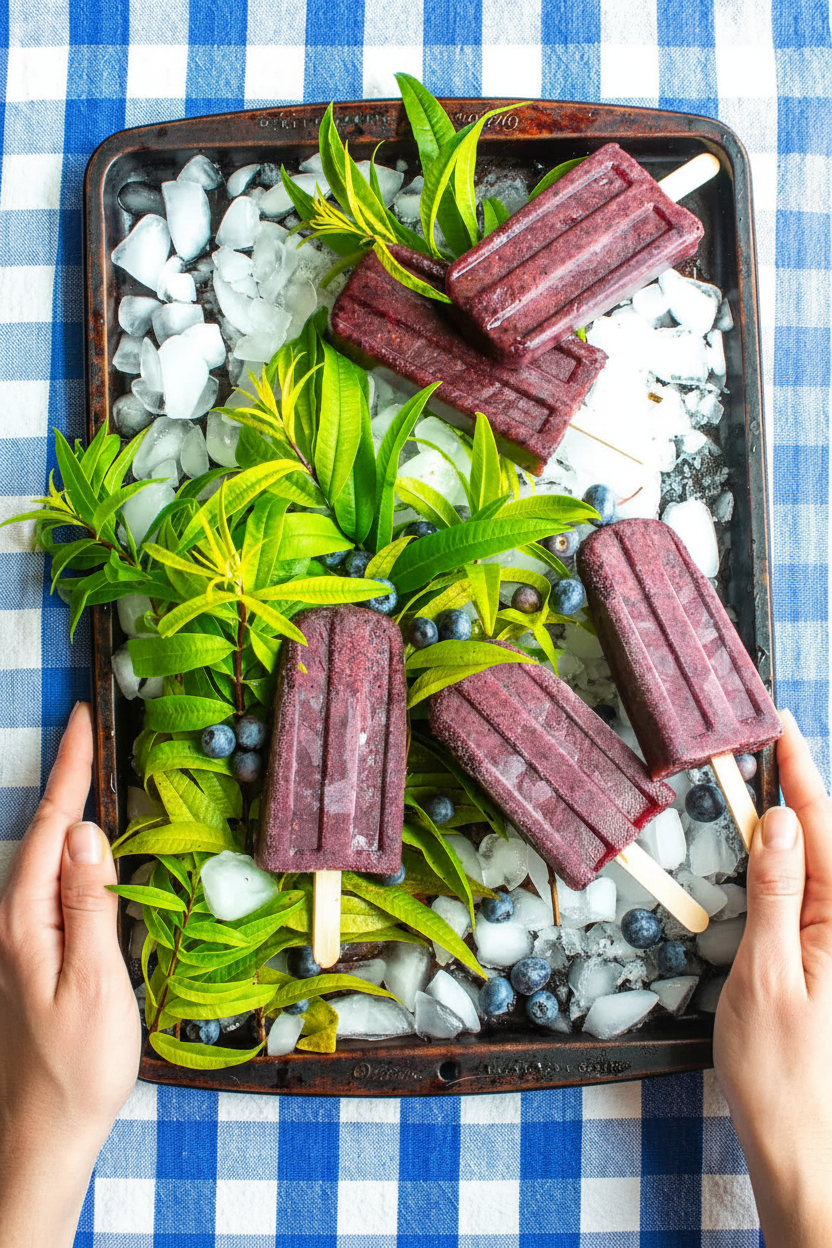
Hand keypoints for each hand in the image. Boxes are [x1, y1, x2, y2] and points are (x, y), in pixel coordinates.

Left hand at [0, 702, 140, 1247]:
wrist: (43, 1133)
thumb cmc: (76, 1065)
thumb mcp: (94, 980)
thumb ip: (90, 902)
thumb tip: (86, 830)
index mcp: (24, 919)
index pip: (49, 826)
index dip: (69, 769)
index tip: (82, 716)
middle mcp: (13, 920)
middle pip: (39, 831)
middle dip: (64, 776)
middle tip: (90, 728)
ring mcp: (20, 938)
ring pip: (43, 856)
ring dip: (65, 809)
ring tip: (90, 770)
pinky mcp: (32, 955)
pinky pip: (51, 883)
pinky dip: (68, 849)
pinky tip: (86, 847)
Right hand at [714, 709, 831, 1247]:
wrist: (800, 1144)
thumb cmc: (781, 1071)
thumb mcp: (768, 973)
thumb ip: (778, 893)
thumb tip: (781, 821)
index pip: (823, 829)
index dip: (800, 774)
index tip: (780, 728)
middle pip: (825, 837)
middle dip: (798, 783)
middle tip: (766, 739)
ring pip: (818, 860)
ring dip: (793, 816)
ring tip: (766, 775)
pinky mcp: (823, 958)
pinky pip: (809, 891)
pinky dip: (787, 856)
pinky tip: (772, 842)